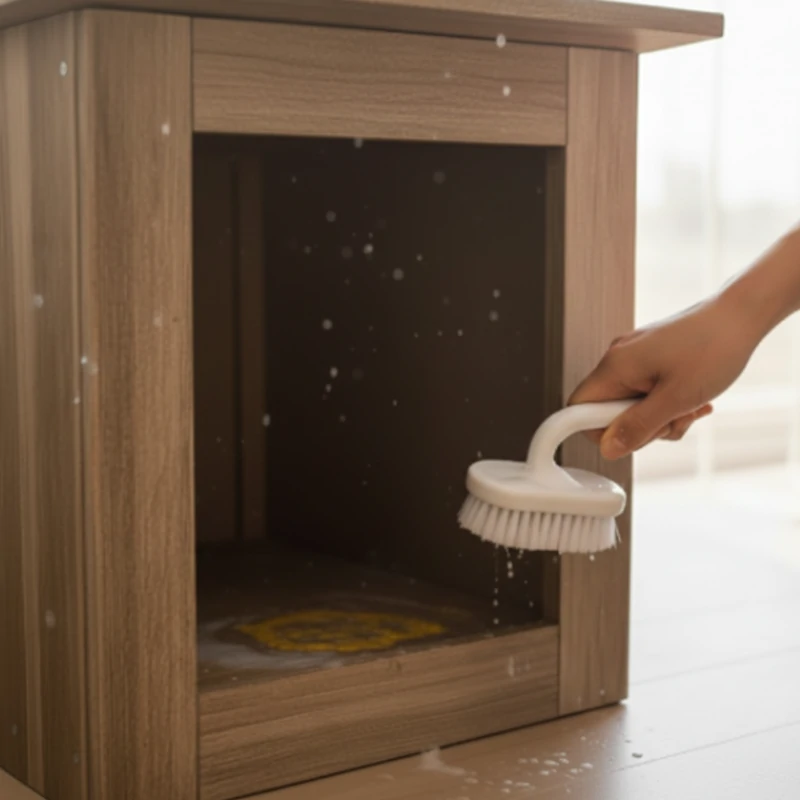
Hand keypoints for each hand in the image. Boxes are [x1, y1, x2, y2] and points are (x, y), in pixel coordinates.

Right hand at [568, 295, 760, 459]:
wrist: (742, 314)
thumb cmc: (715, 348)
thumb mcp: (676, 399)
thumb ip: (638, 427)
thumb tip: (609, 448)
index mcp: (616, 366)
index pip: (578, 409)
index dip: (596, 431)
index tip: (627, 438)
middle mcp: (618, 358)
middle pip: (607, 411)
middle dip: (639, 426)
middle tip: (672, 420)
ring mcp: (634, 356)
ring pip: (630, 404)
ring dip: (658, 417)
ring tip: (689, 407)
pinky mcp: (650, 356)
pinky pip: (645, 391)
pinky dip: (666, 402)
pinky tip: (692, 398)